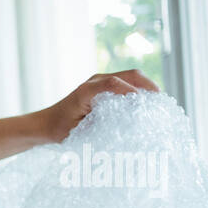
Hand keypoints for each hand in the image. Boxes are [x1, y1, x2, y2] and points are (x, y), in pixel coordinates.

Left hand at [40, 69, 159, 142]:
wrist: (46, 123)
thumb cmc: (60, 130)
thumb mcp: (78, 132)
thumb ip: (98, 126)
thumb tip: (124, 126)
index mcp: (86, 91)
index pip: (114, 83)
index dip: (132, 91)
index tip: (145, 104)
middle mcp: (94, 81)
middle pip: (129, 74)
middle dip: (147, 85)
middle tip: (161, 101)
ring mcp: (99, 81)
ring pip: (130, 76)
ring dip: (145, 86)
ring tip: (157, 102)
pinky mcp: (103, 85)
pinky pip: (126, 81)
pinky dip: (138, 88)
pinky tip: (146, 101)